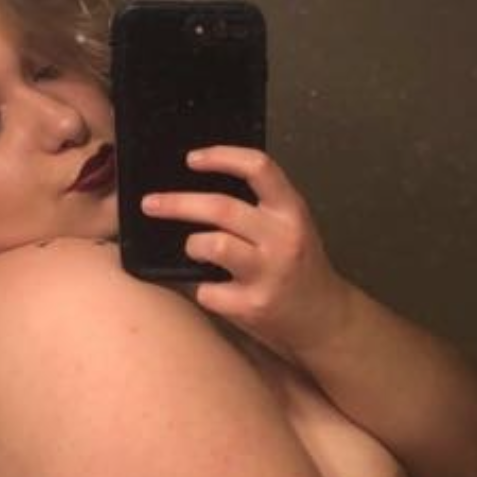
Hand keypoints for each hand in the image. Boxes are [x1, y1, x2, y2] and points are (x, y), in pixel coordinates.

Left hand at [139, 145, 345, 359]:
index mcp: (291, 211)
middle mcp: (283, 238)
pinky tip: (211, 289)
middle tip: (151, 204)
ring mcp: (268, 273)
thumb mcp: (291, 227)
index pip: (258, 168)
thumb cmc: (299, 268)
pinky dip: (202, 289)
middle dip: (178, 203)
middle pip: (221, 208)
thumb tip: (201, 188)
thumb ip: (260, 207)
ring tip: (193, 249)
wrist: (325, 319)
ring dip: (192, 245)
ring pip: (212, 244)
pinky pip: (208, 290)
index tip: (192, 159)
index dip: (221, 157)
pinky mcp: (253, 306)